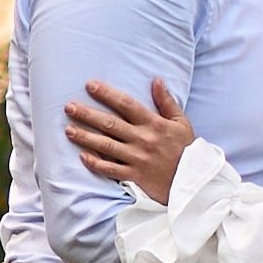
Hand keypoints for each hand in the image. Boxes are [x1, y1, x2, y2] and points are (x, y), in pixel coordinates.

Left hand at [65, 77, 195, 204]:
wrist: (194, 182)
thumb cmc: (187, 150)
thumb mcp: (181, 122)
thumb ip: (167, 101)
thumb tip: (156, 80)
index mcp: (154, 124)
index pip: (126, 104)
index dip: (107, 94)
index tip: (90, 85)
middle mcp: (143, 139)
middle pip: (110, 124)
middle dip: (88, 114)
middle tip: (69, 106)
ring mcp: (137, 159)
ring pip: (106, 146)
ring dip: (86, 137)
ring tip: (68, 129)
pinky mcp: (135, 176)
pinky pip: (112, 170)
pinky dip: (96, 163)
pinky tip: (82, 156)